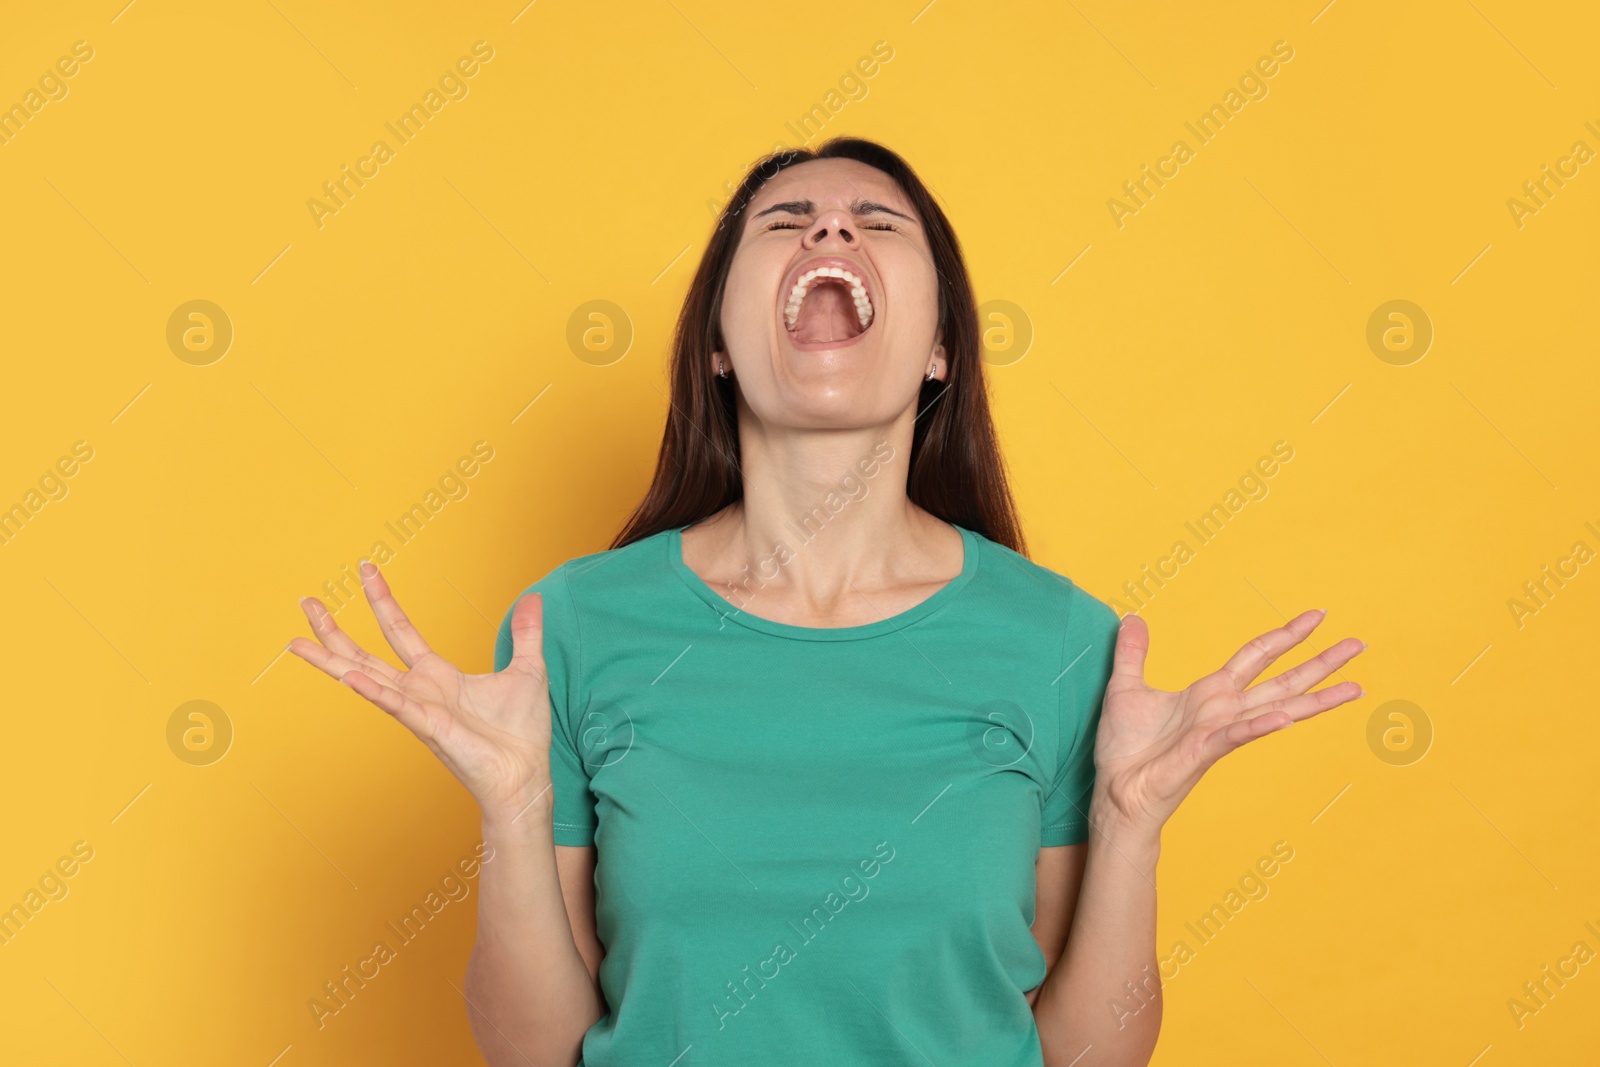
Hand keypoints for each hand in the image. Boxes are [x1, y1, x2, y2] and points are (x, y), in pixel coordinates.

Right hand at [288, 561, 553, 822]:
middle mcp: (419, 691)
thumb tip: (534, 598)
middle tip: (307, 601)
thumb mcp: (528, 669)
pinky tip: (348, 676)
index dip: (383, 601)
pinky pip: (395, 705)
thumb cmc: (522, 733)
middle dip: (334, 629)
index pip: (401, 631)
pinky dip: (373, 690)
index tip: (366, 570)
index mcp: (438, 676)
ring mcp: (418, 709)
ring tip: (297, 641)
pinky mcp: (429, 727)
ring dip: (332, 658)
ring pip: (364, 678)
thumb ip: (525, 633)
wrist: (526, 775)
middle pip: (365, 653)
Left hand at [1092, 609, 1364, 832]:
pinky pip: (1237, 735)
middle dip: (1321, 662)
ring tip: (1355, 688)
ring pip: (1277, 708)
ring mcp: (1220, 733)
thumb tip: (1133, 618)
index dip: (1285, 635)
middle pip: (1283, 680)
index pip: (1257, 656)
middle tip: (1358, 644)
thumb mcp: (1125, 687)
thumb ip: (1132, 652)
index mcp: (1210, 693)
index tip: (1316, 617)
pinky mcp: (1203, 752)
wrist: (1116, 792)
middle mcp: (1225, 711)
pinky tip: (1286, 717)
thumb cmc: (1125, 748)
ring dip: (1315, 698)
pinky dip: (1261, 725)